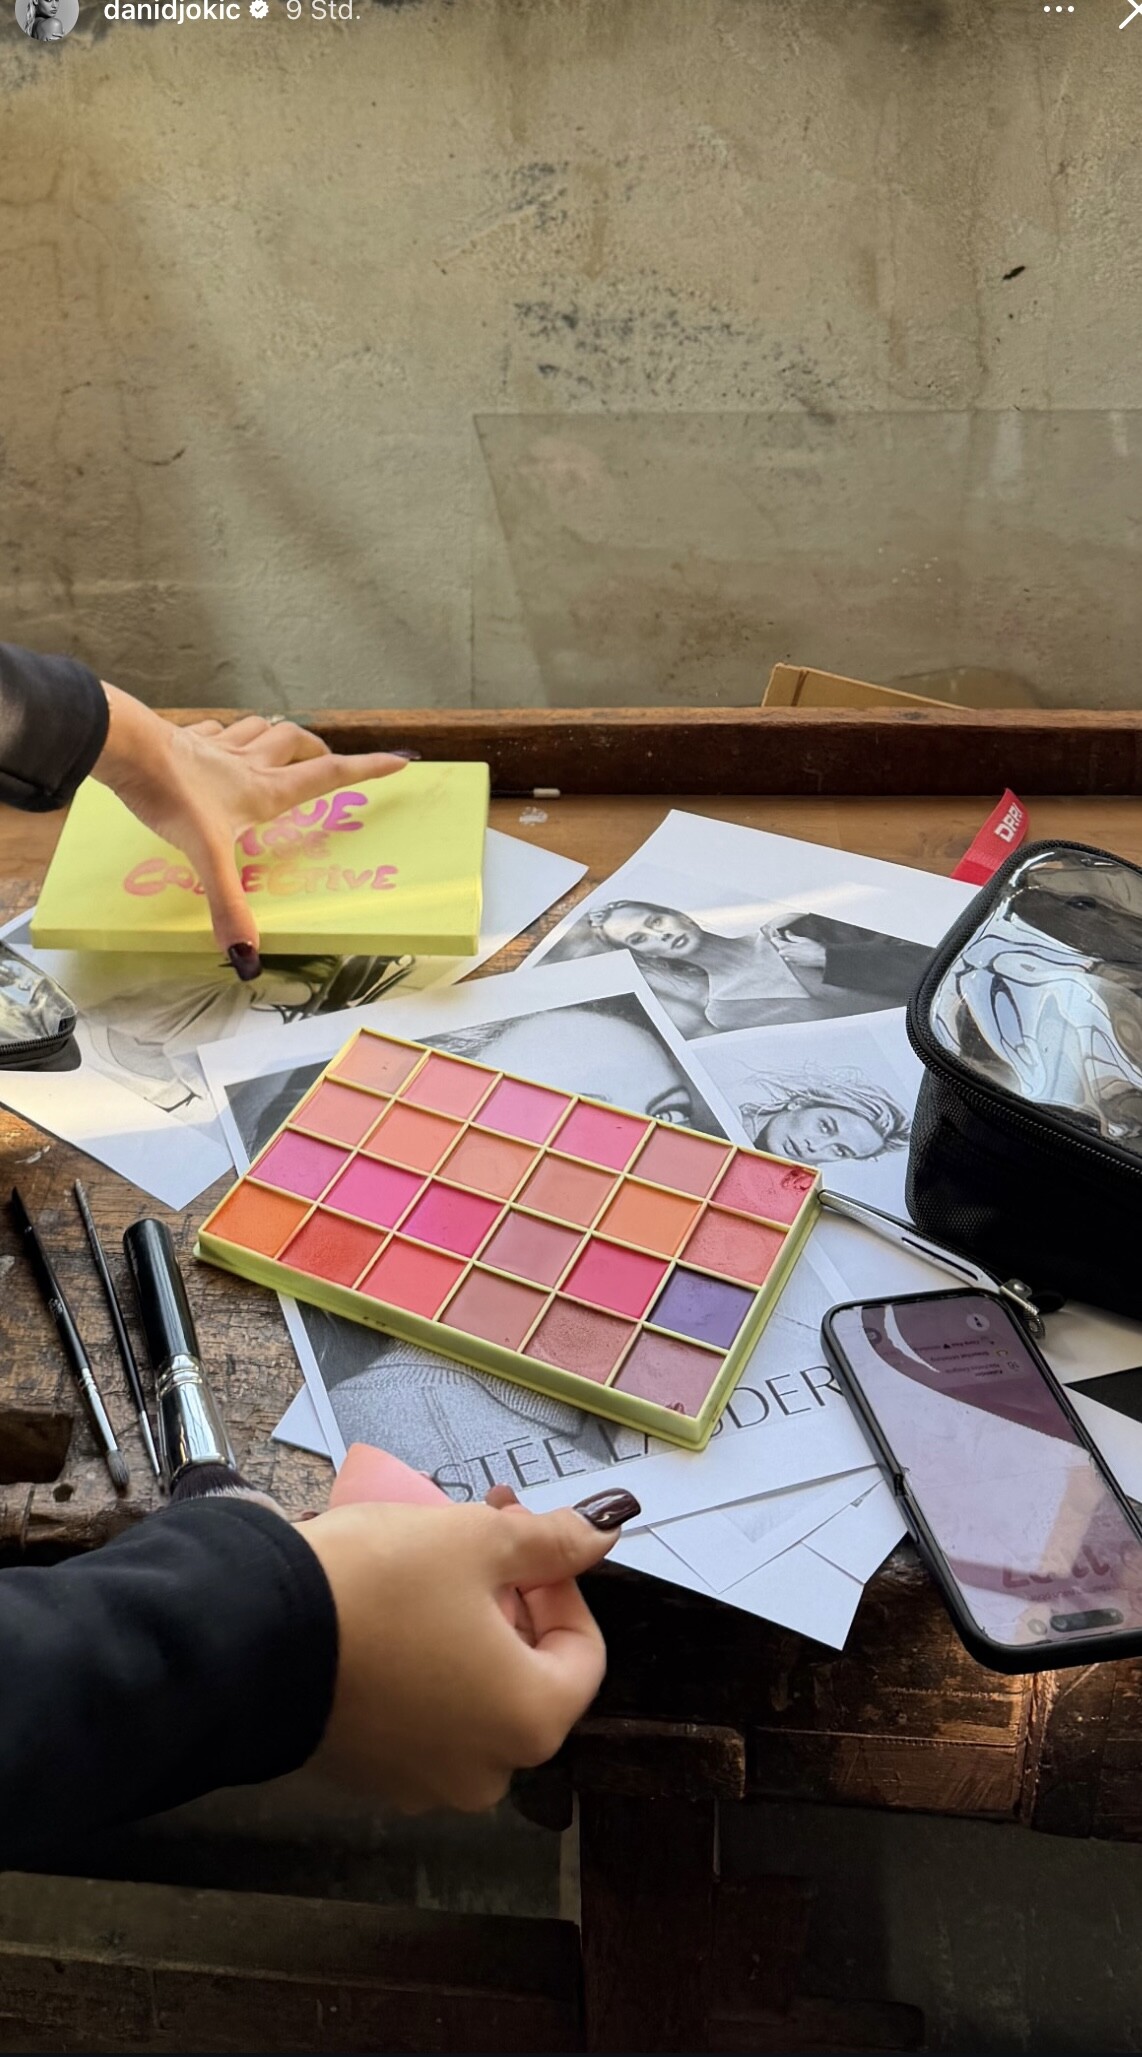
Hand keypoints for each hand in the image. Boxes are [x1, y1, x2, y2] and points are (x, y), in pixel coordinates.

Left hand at [93, 686, 410, 973]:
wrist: (126, 747)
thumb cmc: (173, 794)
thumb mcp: (207, 855)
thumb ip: (229, 905)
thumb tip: (247, 958)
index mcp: (265, 789)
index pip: (329, 775)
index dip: (367, 769)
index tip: (399, 762)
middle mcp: (248, 763)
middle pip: (297, 744)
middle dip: (318, 751)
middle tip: (326, 763)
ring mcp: (217, 747)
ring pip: (260, 729)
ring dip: (276, 736)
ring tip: (281, 748)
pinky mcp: (187, 739)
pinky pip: (216, 730)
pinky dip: (227, 735)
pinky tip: (219, 743)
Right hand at [297, 1499, 615, 1812]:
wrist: (250, 1635)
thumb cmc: (379, 1587)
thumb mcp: (476, 1540)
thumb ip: (553, 1542)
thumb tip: (606, 1529)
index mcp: (530, 1721)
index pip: (583, 1652)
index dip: (559, 1584)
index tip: (521, 1537)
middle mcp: (486, 1770)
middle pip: (527, 1676)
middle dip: (511, 1600)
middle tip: (477, 1539)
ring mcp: (422, 1781)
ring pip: (472, 1695)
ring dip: (466, 1632)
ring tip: (428, 1572)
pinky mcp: (368, 1774)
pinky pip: (419, 1717)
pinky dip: (420, 1667)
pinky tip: (388, 1617)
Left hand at [768, 927, 826, 970]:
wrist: (820, 958)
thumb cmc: (812, 948)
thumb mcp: (802, 939)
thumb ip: (792, 937)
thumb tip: (787, 933)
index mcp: (785, 947)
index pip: (775, 941)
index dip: (777, 937)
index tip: (780, 934)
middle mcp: (786, 955)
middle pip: (780, 947)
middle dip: (783, 942)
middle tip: (790, 938)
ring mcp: (790, 960)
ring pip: (785, 953)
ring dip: (789, 949)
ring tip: (797, 945)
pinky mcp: (795, 964)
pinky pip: (791, 957)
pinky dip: (793, 954)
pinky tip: (800, 951)